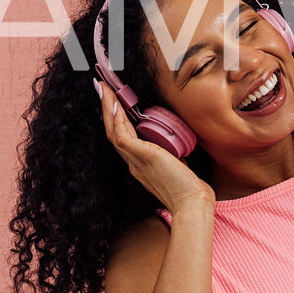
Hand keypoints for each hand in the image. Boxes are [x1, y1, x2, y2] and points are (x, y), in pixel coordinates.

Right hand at [97, 80, 213, 213]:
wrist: (192, 204)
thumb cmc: (190, 189)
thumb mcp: (179, 167)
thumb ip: (174, 157)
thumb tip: (179, 149)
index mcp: (140, 165)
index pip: (124, 137)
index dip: (116, 119)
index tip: (114, 101)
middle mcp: (133, 162)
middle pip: (113, 131)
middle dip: (107, 108)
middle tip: (101, 88)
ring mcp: (135, 160)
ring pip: (114, 130)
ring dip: (108, 107)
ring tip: (103, 88)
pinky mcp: (143, 157)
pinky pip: (122, 135)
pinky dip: (116, 118)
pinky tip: (115, 103)